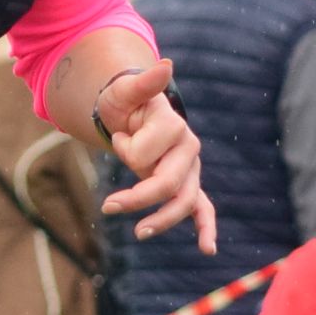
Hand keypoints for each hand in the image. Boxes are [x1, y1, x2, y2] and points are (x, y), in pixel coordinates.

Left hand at [97, 60, 218, 254]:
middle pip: (169, 184)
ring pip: (184, 202)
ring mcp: (190, 169)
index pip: (149, 155)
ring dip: (162, 220)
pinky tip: (207, 249)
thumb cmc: (125, 101)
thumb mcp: (126, 89)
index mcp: (175, 126)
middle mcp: (189, 149)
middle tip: (108, 206)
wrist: (131, 111)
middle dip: (138, 198)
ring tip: (138, 233)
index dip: (126, 150)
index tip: (116, 137)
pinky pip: (202, 209)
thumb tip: (166, 65)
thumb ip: (145, 82)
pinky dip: (206, 228)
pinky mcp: (188, 184)